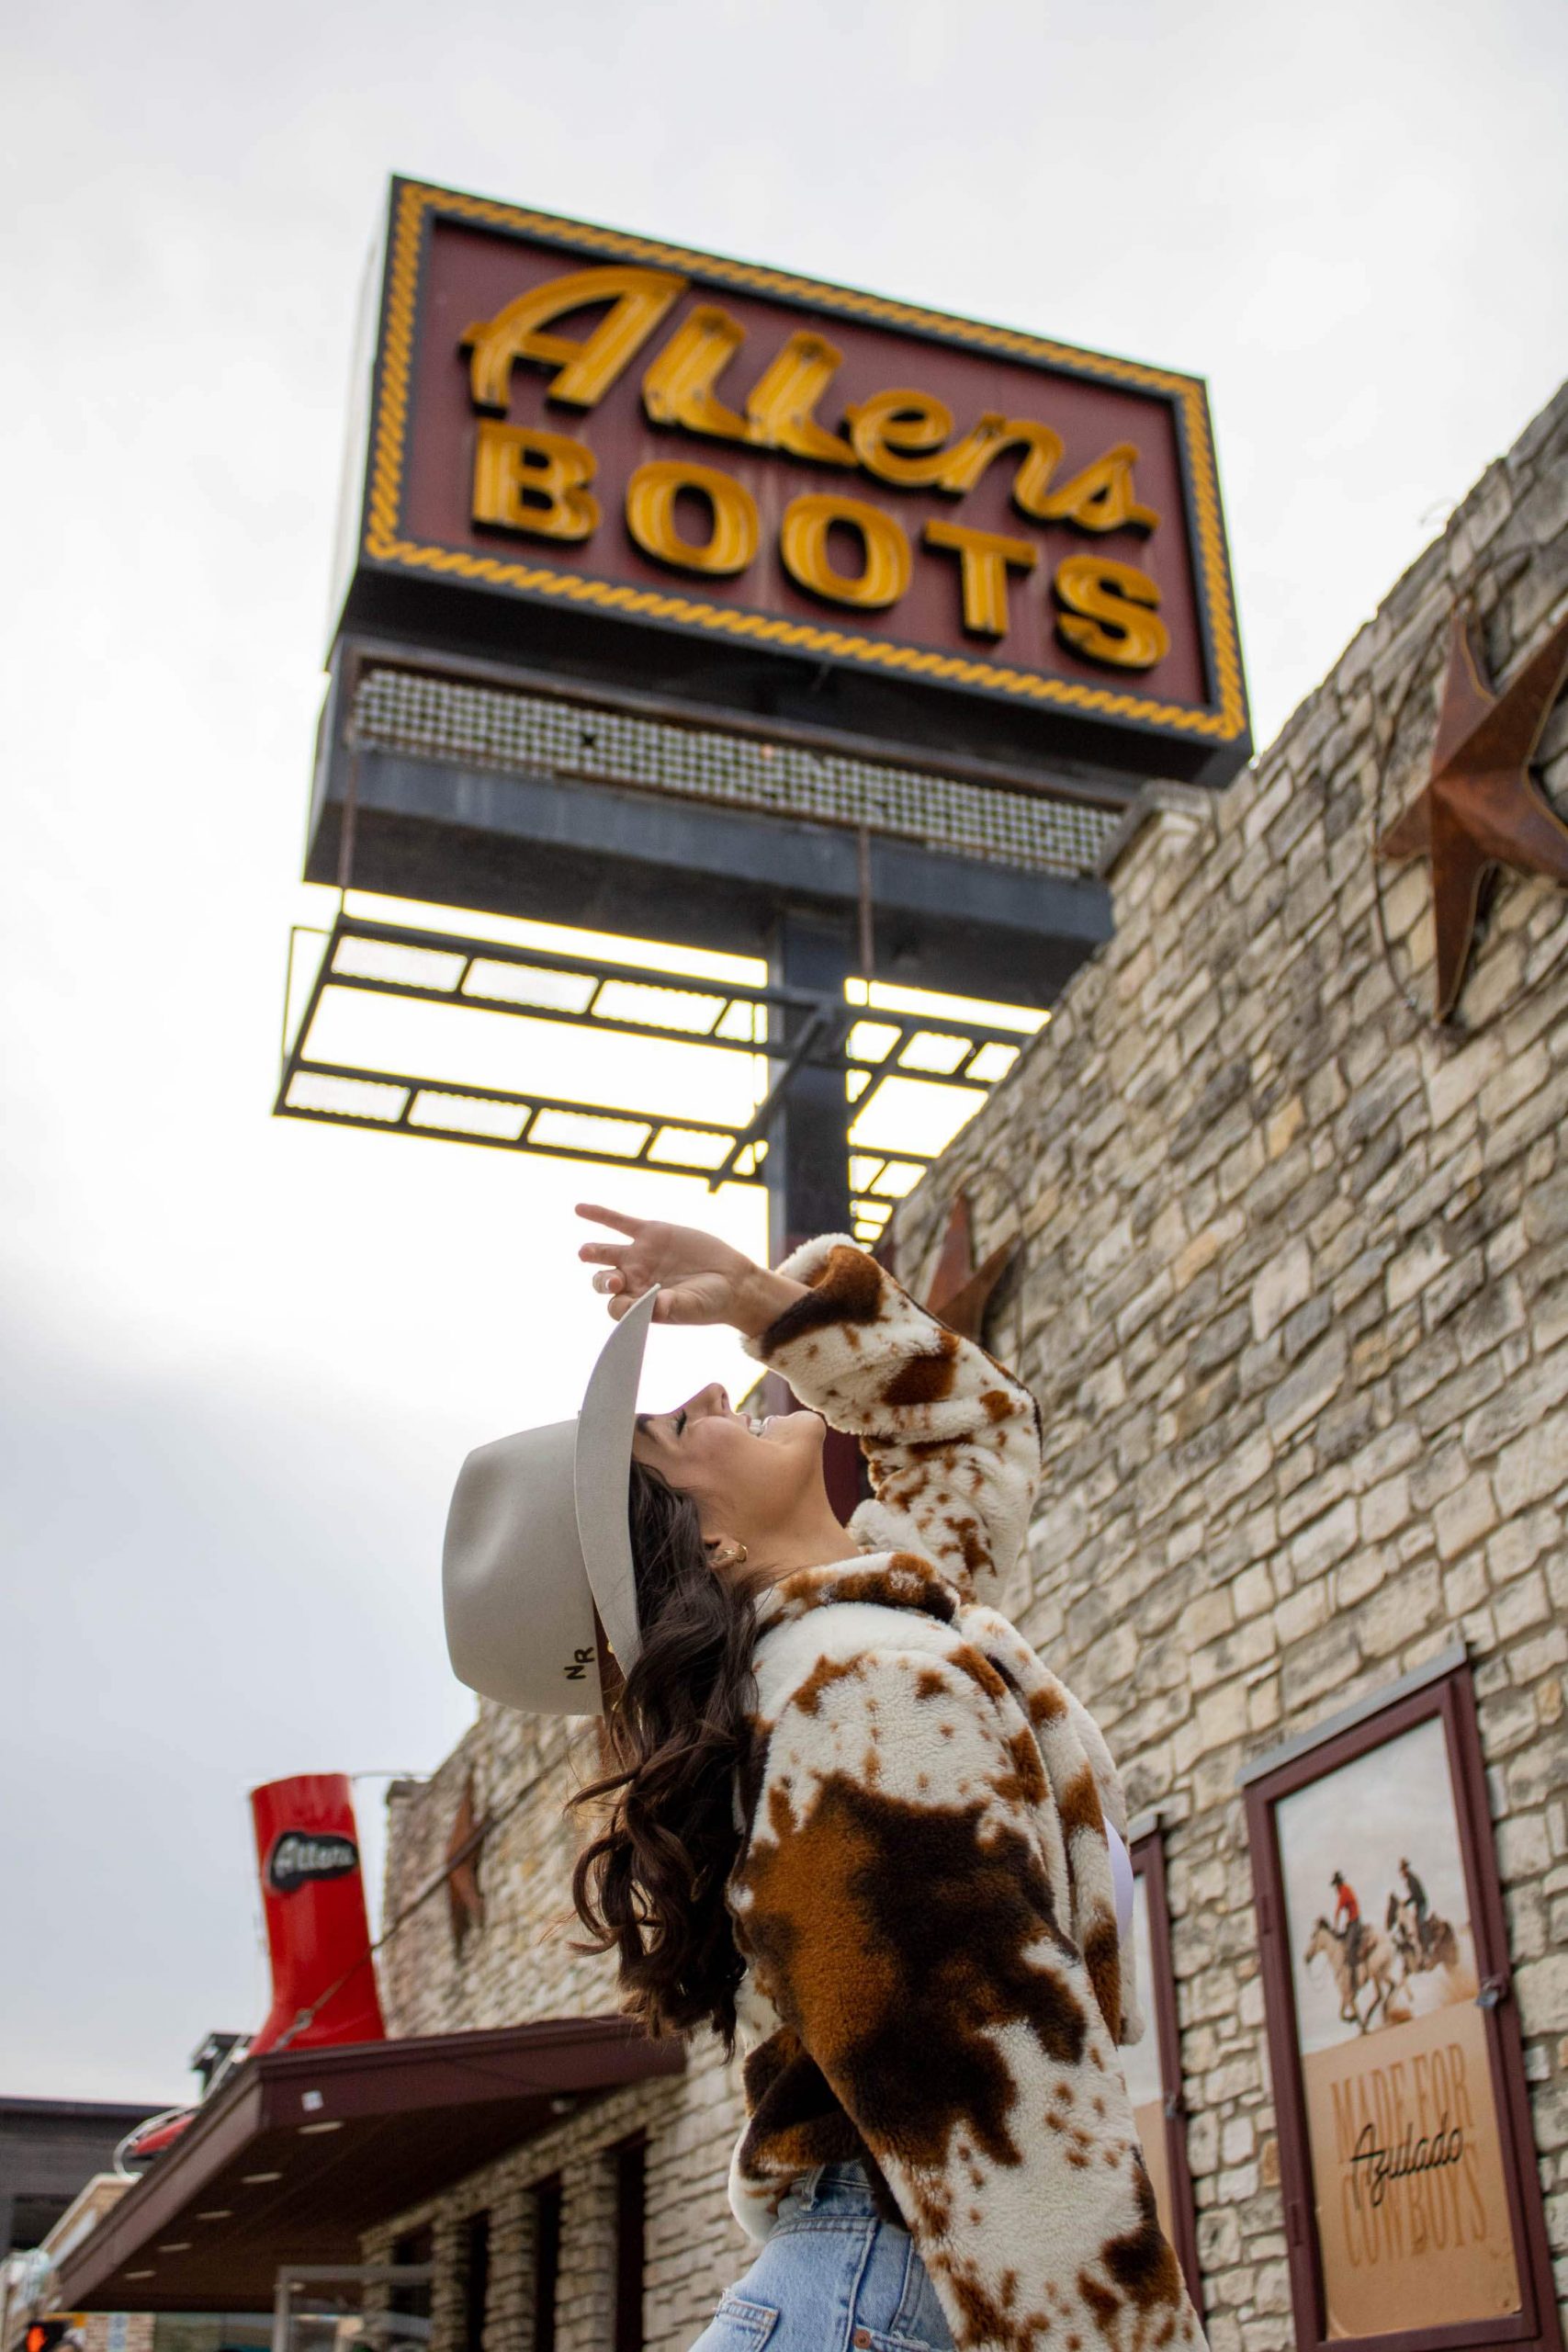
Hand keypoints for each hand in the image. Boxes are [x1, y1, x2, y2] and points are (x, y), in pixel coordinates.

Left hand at [576, 1203, 789, 1331]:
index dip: (618, 1306)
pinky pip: (619, 1222)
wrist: (732, 1280)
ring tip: (583, 1252)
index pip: (617, 1307)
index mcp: (639, 1304)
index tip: (630, 1305)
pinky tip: (580, 1209)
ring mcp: (639, 1257)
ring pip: (606, 1253)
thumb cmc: (710, 1302)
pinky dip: (600, 1215)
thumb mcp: (690, 1307)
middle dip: (604, 1281)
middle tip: (615, 1280)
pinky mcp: (650, 1233)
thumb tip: (650, 1307)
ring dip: (593, 1252)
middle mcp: (634, 1281)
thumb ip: (668, 1307)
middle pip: (605, 1281)